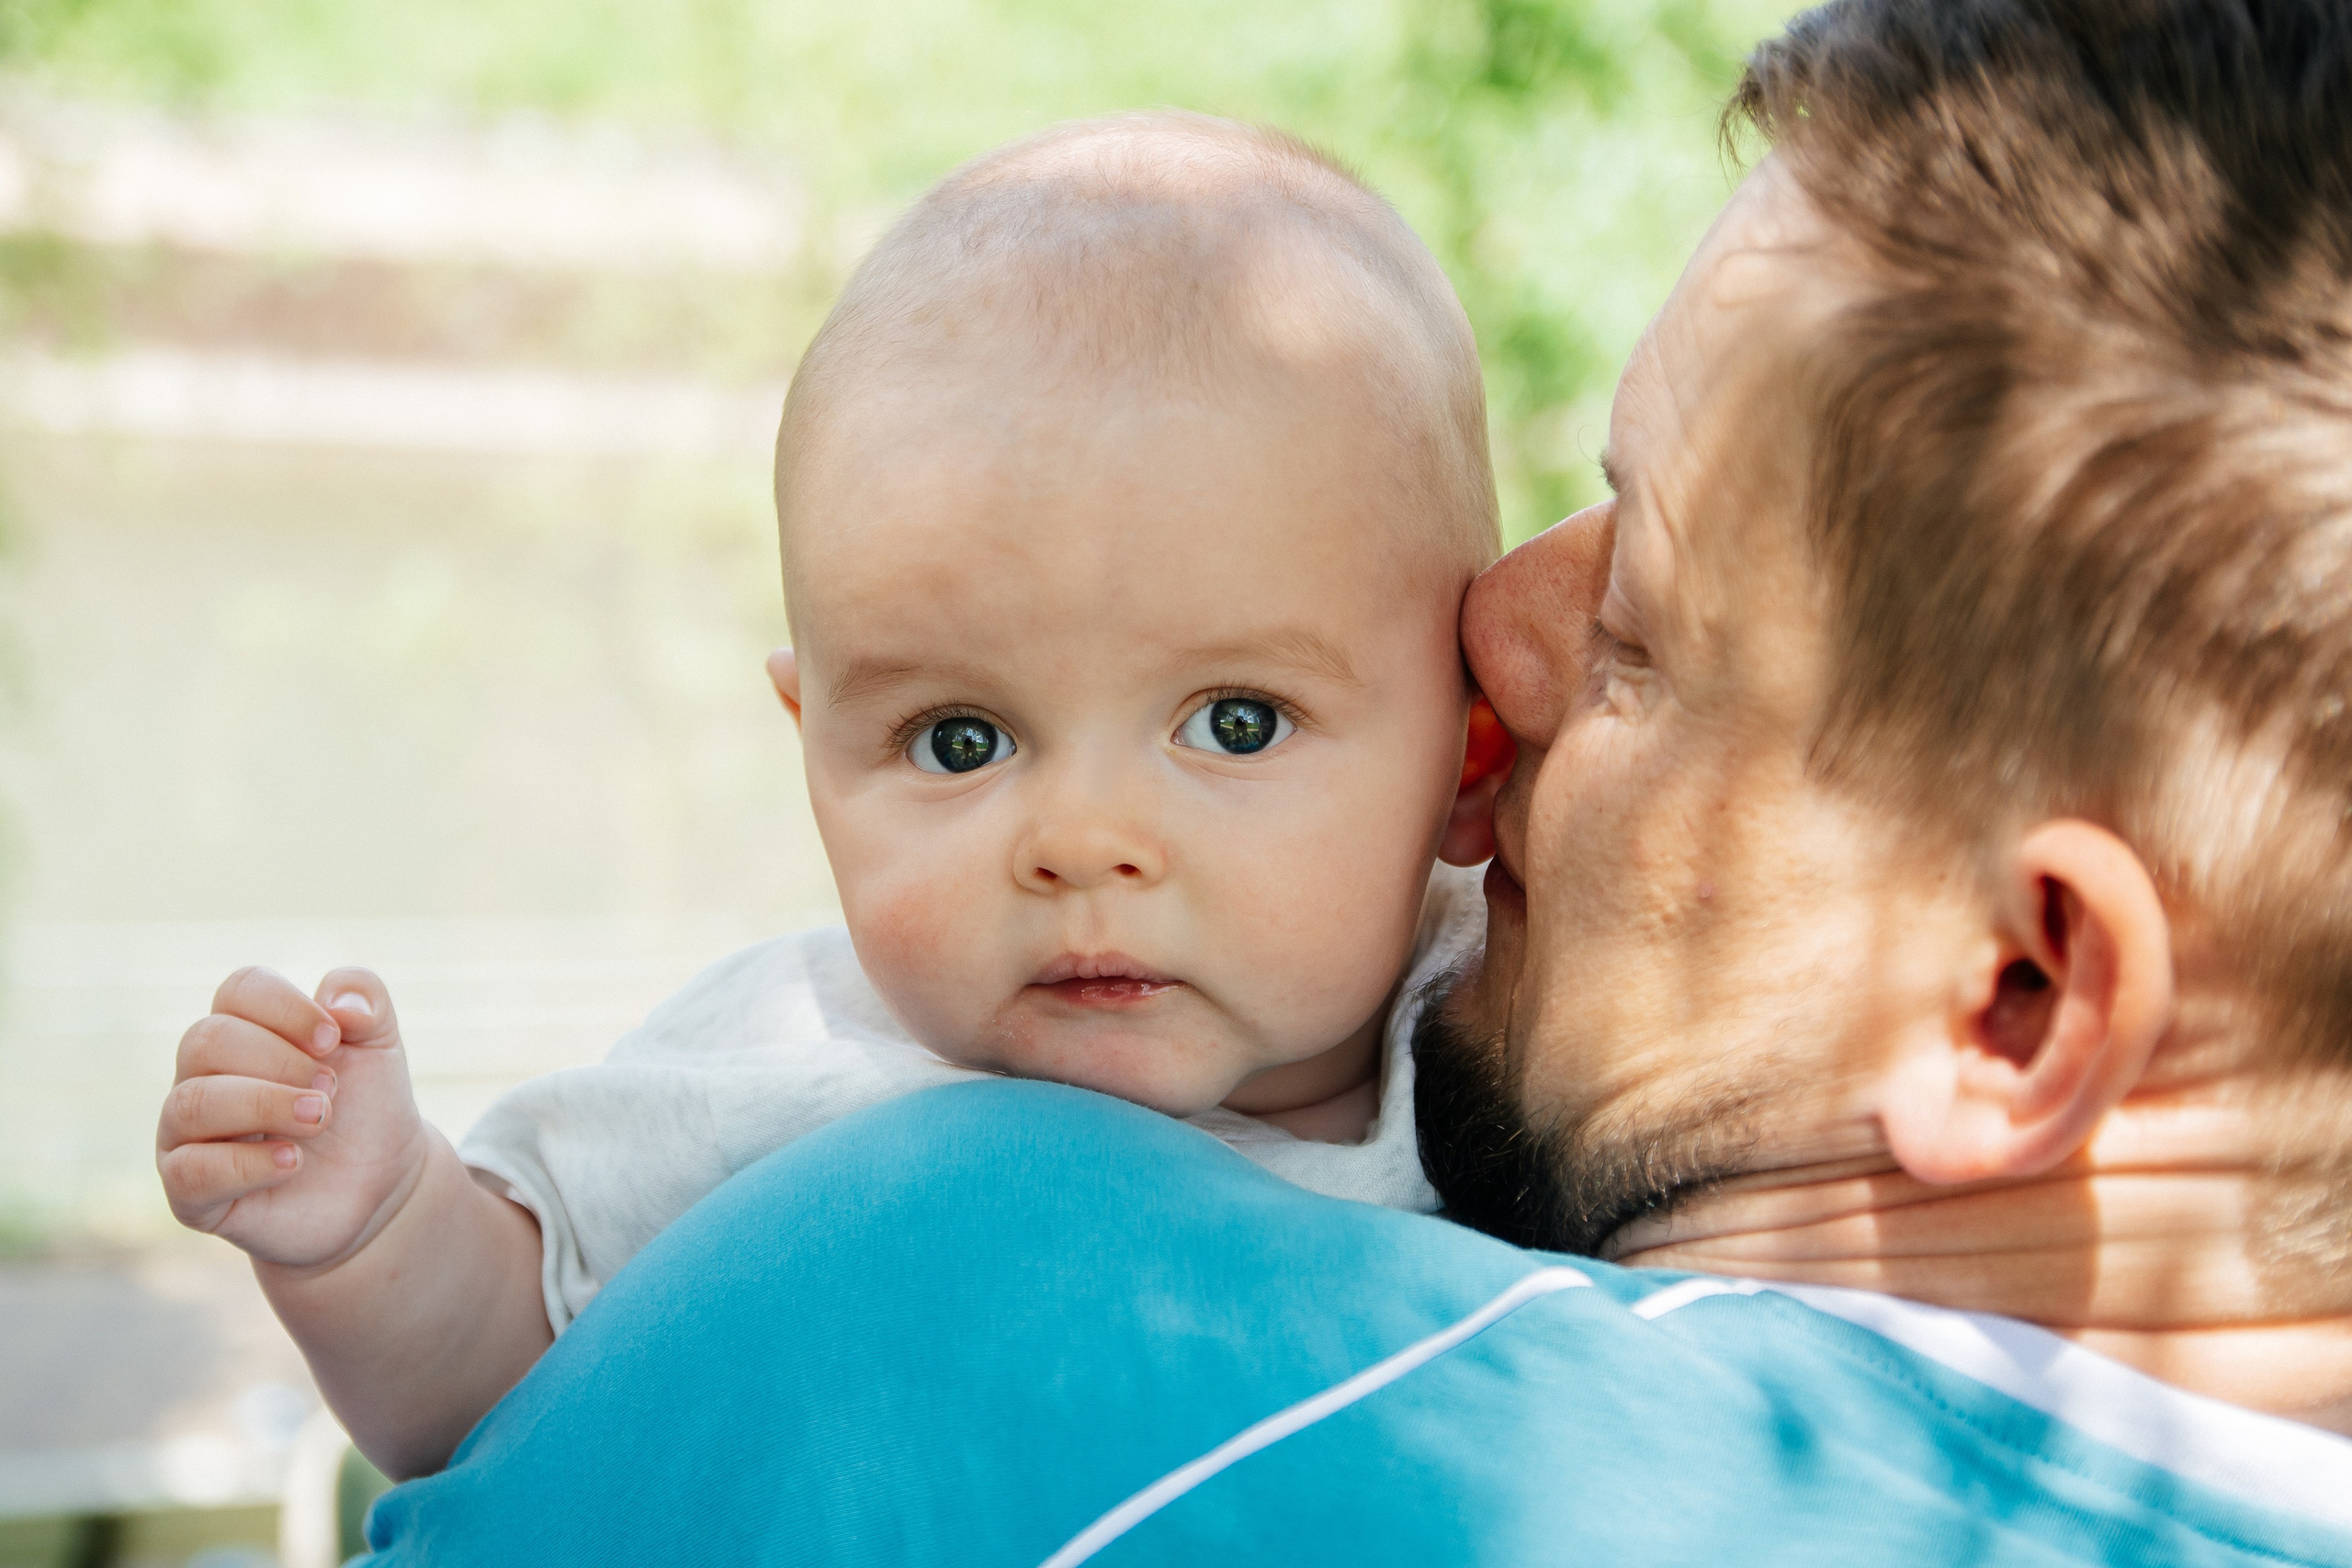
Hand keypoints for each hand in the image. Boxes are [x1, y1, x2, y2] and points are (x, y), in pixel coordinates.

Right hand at [158, 967, 430, 1269]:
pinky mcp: (191, 1194)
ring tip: (319, 1118)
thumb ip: (367, 998)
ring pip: (191, 1103)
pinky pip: (189, 1171)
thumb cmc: (366, 1107)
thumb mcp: (381, 1044)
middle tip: (329, 1089)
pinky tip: (292, 1162)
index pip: (238, 989)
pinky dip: (246, 1164)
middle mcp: (202, 1077)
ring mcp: (188, 1136)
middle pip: (206, 1040)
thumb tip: (336, 1000)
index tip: (335, 1039)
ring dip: (265, 1105)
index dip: (287, 1007)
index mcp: (242, 1029)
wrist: (381, 1185)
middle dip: (280, 1060)